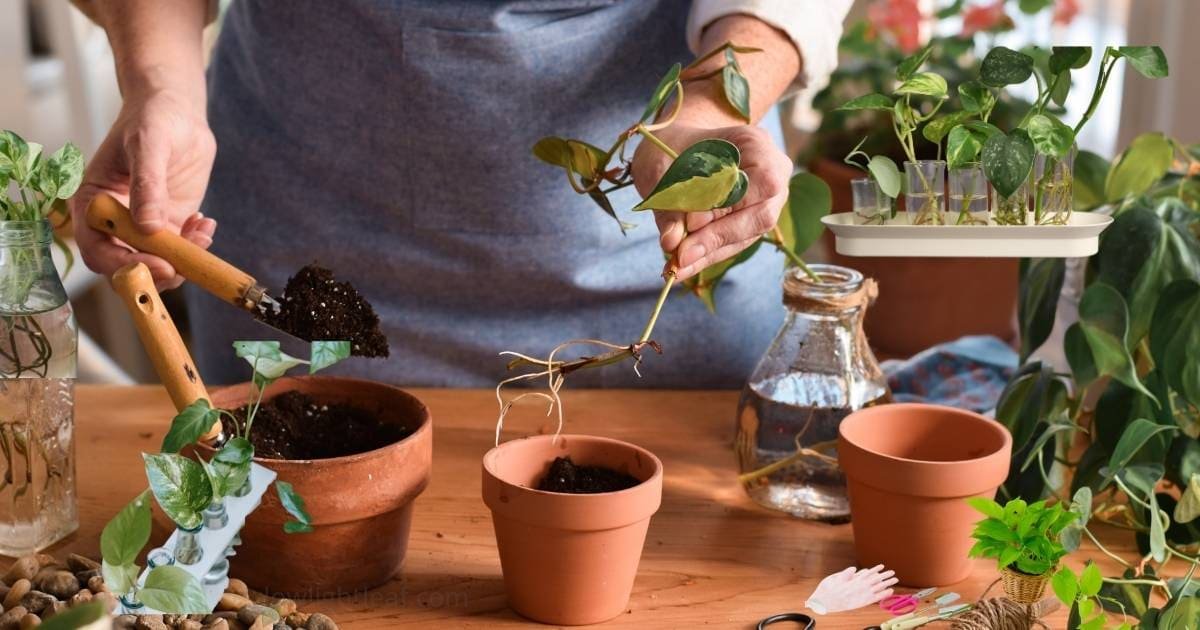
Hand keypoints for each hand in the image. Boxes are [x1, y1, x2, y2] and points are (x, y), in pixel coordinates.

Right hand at [72, 86, 216, 289]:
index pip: (98, 249)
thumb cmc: (152, 119)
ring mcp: (144, 227)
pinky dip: (197, 247)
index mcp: (94, 204)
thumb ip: (147, 185)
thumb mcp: (147, 145)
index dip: (123, 264)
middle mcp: (114, 222)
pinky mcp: (170, 225)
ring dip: (182, 260)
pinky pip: (181, 251)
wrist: (176, 112)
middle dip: (156, 272)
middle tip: (186, 265)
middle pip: (126, 266)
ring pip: (157, 264)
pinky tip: (205, 224)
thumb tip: (148, 227)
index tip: (157, 264)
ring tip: (202, 232)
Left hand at [630, 123, 792, 280]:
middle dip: (718, 238)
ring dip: (709, 253)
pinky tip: (680, 267)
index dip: (729, 205)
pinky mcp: (750, 222)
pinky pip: (733, 243)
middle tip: (680, 256)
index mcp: (756, 144)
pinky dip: (705, 256)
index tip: (692, 223)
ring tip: (675, 268)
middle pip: (760, 215)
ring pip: (746, 235)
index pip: (760, 181)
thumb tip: (672, 242)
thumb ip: (668, 202)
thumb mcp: (660, 166)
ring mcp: (766, 201)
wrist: (676, 146)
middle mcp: (772, 173)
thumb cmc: (669, 146)